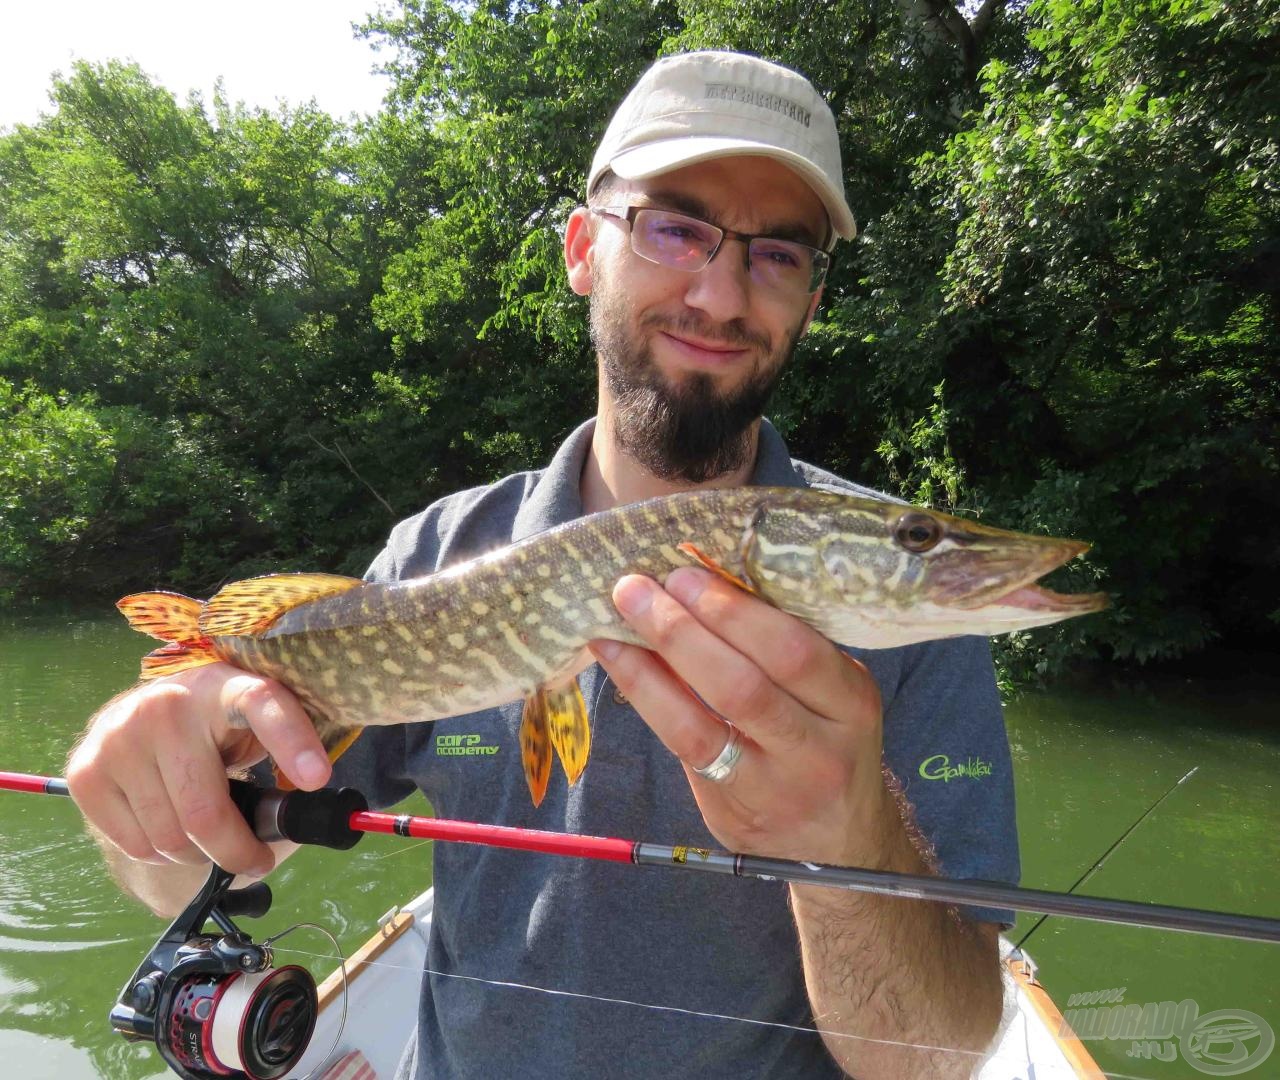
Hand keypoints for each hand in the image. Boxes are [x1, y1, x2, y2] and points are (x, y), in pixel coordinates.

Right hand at [66, 663, 330, 875]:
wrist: (148, 709)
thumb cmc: (220, 728)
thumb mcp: (255, 730)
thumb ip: (283, 763)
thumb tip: (299, 828)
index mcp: (228, 686)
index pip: (263, 705)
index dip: (292, 743)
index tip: (318, 779)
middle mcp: (170, 705)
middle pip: (206, 812)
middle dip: (238, 853)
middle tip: (257, 862)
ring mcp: (120, 735)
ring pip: (167, 838)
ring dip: (196, 857)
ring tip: (209, 840)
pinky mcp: (86, 768)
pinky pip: (132, 843)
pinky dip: (159, 855)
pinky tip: (171, 828)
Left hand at [589, 566, 893, 865]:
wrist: (838, 838)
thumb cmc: (825, 737)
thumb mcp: (830, 692)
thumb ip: (779, 649)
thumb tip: (696, 585)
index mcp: (851, 703)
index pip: (794, 652)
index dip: (734, 612)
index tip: (686, 574)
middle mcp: (818, 751)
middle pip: (743, 689)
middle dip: (682, 633)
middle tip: (638, 590)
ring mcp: (773, 790)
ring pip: (701, 730)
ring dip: (649, 670)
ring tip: (613, 626)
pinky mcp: (733, 815)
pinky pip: (683, 753)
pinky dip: (647, 701)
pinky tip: (620, 664)